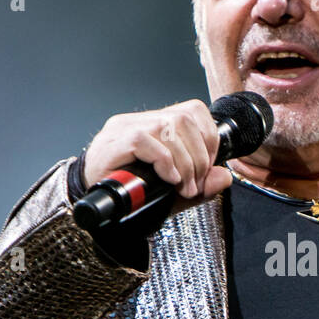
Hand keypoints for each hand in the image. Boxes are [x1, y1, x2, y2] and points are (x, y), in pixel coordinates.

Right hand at [83, 99, 233, 215]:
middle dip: (199, 156)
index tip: (207, 166)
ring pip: (169, 127)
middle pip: (184, 118)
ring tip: (182, 187)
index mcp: (154, 126)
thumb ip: (200, 186)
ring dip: (185, 162)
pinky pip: (146, 140)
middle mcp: (139, 121)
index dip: (208, 137)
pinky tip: (168, 179)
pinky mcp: (114, 142)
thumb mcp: (172, 193)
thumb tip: (225, 177)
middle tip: (194, 185)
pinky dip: (164, 161)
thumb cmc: (129, 196)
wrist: (93, 208)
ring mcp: (124, 128)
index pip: (192, 110)